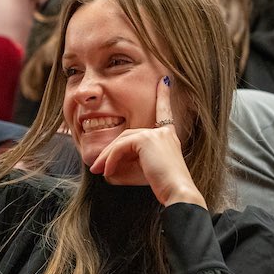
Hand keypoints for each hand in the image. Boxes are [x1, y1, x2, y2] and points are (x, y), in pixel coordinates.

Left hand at [88, 76, 205, 207]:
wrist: (177, 192)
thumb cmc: (161, 185)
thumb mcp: (140, 170)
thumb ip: (124, 161)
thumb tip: (104, 165)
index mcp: (168, 137)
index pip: (164, 113)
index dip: (164, 96)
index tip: (164, 81)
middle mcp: (164, 132)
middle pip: (128, 135)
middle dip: (110, 150)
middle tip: (96, 166)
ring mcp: (156, 134)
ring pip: (122, 141)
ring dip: (107, 156)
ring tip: (98, 170)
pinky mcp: (146, 139)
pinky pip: (120, 147)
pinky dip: (110, 159)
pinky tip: (107, 172)